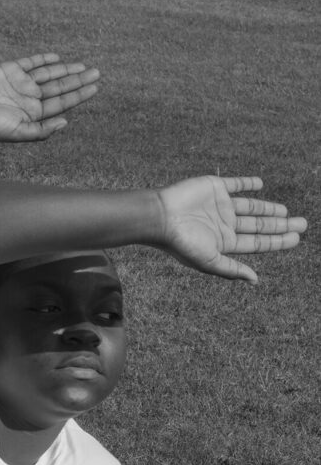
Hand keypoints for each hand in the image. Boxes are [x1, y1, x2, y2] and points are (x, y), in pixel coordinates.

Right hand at [0, 53, 99, 141]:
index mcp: (33, 113)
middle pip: (59, 87)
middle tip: (97, 73)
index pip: (61, 103)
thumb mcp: (17, 133)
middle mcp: (30, 97)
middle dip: (78, 80)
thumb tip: (66, 122)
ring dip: (66, 69)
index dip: (78, 95)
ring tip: (83, 66)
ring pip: (49, 74)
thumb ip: (41, 131)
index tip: (95, 87)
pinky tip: (57, 58)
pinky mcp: (11, 69)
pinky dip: (44, 59)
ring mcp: (21, 82)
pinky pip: (31, 62)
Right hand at [155, 176, 306, 283]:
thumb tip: (255, 280)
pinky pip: (236, 184)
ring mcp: (220, 205)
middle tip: (303, 224)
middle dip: (280, 226)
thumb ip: (231, 269)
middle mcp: (224, 224)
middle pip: (258, 225)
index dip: (277, 241)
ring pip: (251, 207)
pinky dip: (248, 184)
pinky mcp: (214, 187)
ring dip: (268, 208)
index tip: (296, 238)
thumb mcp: (208, 261)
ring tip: (285, 212)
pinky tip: (260, 184)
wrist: (160, 216)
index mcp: (223, 242)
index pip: (257, 242)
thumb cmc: (180, 242)